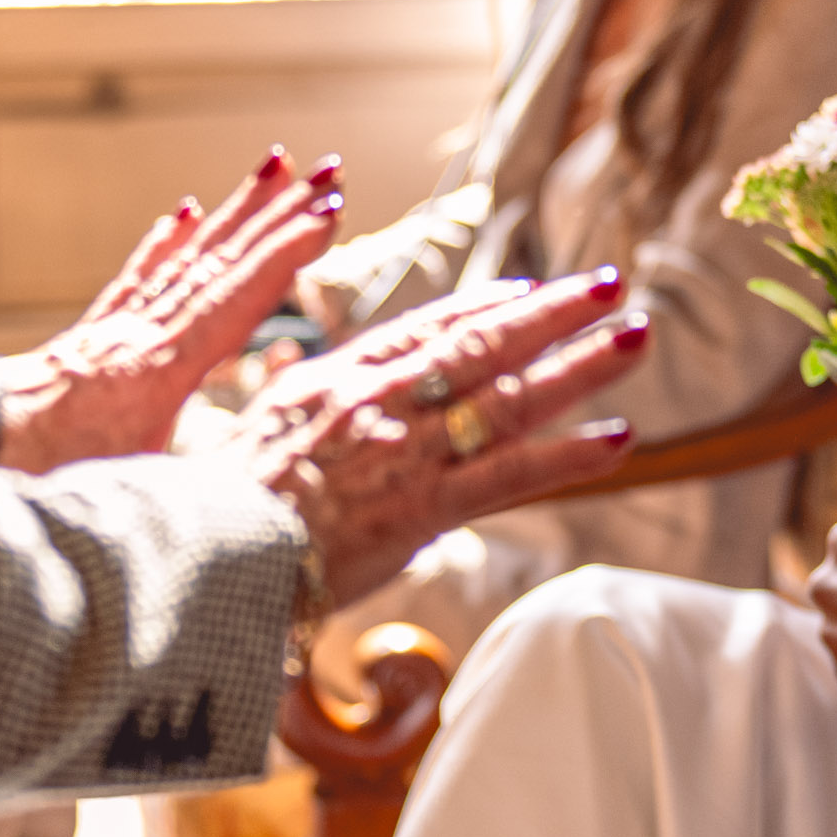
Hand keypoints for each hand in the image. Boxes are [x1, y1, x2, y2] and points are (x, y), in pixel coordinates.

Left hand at [0, 150, 342, 470]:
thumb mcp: (135, 495)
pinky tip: (184, 213)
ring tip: (276, 164)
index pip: (234, 300)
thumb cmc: (49, 482)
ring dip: (238, 212)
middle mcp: (138, 336)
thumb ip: (198, 493)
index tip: (329, 213)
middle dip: (281, 214)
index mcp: (156, 373)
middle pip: (221, 262)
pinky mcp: (93, 337)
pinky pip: (138, 278)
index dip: (285, 256)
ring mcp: (115, 330)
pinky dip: (167, 244)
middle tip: (330, 169)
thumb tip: (266, 513)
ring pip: (186, 257)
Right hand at [231, 272, 644, 607]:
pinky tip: (619, 438)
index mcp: (337, 376)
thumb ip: (302, 406)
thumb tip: (317, 392)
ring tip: (635, 334)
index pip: (426, 328)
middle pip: (483, 344)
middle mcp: (381, 400)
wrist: (202, 552)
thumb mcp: (253, 428)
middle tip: (606, 284)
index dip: (484, 307)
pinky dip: (568, 456)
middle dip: (551, 313)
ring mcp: (407, 451)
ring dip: (581, 364)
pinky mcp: (423, 507)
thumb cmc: (213, 502)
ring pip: (511, 397)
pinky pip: (510, 475)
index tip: (526, 291)